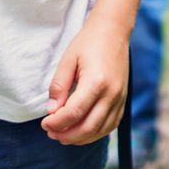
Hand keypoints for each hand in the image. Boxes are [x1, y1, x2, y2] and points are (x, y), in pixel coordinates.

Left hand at [41, 15, 129, 144]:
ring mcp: (120, 98)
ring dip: (80, 138)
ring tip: (63, 135)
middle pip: (88, 127)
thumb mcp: (68, 60)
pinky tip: (81, 131)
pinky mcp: (123, 100)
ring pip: (100, 131)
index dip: (57, 123)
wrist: (113, 30)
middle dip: (67, 135)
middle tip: (51, 133)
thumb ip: (59, 86)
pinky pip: (110, 125)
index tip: (44, 123)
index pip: (74, 113)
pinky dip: (95, 133)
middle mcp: (112, 94)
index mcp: (96, 82)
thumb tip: (51, 110)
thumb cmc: (89, 42)